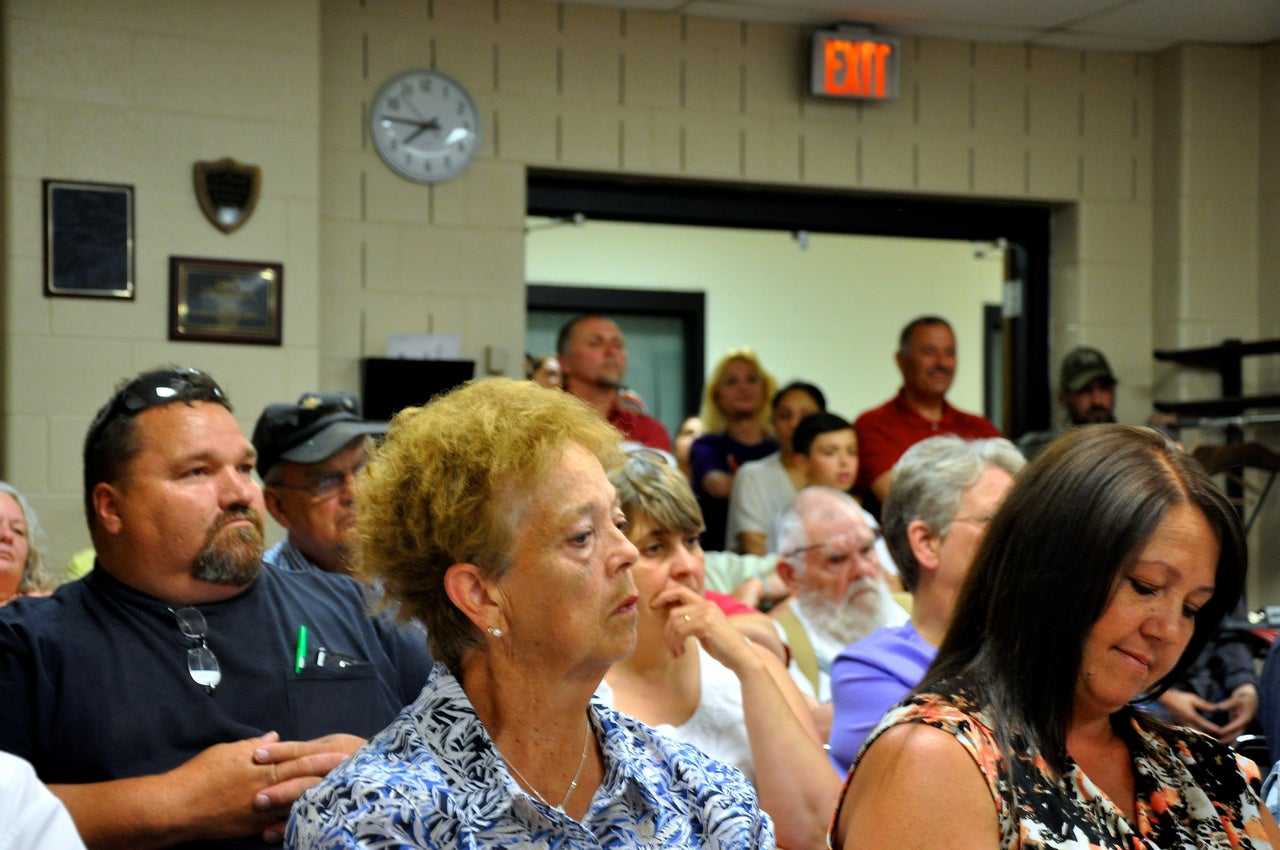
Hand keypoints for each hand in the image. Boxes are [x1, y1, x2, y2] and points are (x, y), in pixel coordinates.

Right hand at [169, 731, 364, 843]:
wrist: (177, 807)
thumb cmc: (200, 774)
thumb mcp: (229, 751)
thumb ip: (255, 744)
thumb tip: (275, 737)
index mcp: (264, 766)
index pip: (301, 760)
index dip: (324, 757)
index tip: (345, 754)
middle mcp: (266, 789)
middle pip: (305, 783)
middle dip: (329, 779)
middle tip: (352, 776)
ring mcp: (261, 811)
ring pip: (296, 806)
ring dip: (317, 802)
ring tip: (339, 799)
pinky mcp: (252, 829)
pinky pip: (279, 826)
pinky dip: (295, 822)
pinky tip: (311, 821)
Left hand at [252, 733, 364, 841]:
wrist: (387, 774)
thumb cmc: (354, 755)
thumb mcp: (333, 745)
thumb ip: (304, 749)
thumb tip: (273, 744)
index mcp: (333, 754)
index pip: (303, 755)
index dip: (280, 754)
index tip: (256, 755)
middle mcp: (335, 775)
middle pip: (306, 782)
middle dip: (281, 790)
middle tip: (257, 798)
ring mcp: (336, 795)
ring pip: (308, 804)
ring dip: (283, 812)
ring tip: (261, 821)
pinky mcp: (335, 814)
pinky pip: (312, 822)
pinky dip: (289, 828)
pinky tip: (270, 834)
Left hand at [650, 585, 757, 672]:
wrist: (741, 657)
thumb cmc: (723, 647)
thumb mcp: (706, 629)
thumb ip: (693, 621)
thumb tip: (673, 620)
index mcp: (707, 604)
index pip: (680, 591)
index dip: (664, 595)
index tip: (653, 605)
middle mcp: (707, 605)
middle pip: (674, 612)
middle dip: (667, 631)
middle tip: (671, 647)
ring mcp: (707, 613)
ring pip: (675, 622)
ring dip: (671, 641)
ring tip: (676, 653)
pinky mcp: (706, 624)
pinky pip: (680, 630)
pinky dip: (676, 644)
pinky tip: (681, 653)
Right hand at [1156, 689, 1224, 737]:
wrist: (1165, 699)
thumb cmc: (1179, 697)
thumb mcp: (1193, 699)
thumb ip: (1205, 705)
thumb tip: (1217, 709)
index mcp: (1192, 716)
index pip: (1206, 725)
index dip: (1215, 729)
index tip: (1223, 732)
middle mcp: (1188, 723)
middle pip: (1201, 734)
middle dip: (1210, 737)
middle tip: (1219, 740)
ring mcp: (1184, 725)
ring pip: (1196, 734)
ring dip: (1204, 736)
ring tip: (1213, 738)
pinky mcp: (1182, 725)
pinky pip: (1192, 732)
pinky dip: (1199, 733)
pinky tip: (1203, 733)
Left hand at [1214, 684, 1258, 743]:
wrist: (1251, 695)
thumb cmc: (1244, 695)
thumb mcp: (1237, 698)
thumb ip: (1228, 703)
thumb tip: (1219, 708)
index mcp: (1245, 717)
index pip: (1236, 725)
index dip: (1228, 729)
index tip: (1220, 732)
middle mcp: (1244, 723)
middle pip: (1236, 733)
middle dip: (1227, 738)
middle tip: (1217, 742)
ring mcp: (1241, 723)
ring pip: (1234, 734)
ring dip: (1225, 738)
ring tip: (1214, 742)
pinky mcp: (1237, 722)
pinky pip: (1231, 730)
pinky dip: (1225, 734)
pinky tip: (1216, 736)